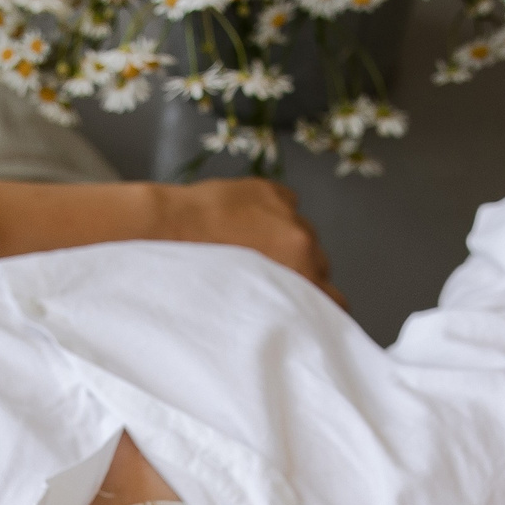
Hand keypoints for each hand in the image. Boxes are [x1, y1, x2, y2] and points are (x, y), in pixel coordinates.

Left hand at [160, 178, 342, 304]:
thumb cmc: (197, 276)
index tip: (313, 313)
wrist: (168, 230)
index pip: (335, 298)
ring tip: (255, 250)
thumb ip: (278, 306)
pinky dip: (273, 213)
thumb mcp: (245, 304)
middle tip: (272, 281)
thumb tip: (286, 314)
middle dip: (302, 273)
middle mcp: (302, 238)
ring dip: (287, 241)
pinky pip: (286, 204)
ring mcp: (286, 210)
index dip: (323, 307)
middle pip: (320, 263)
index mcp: (300, 269)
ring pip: (303, 233)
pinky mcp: (269, 189)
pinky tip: (248, 224)